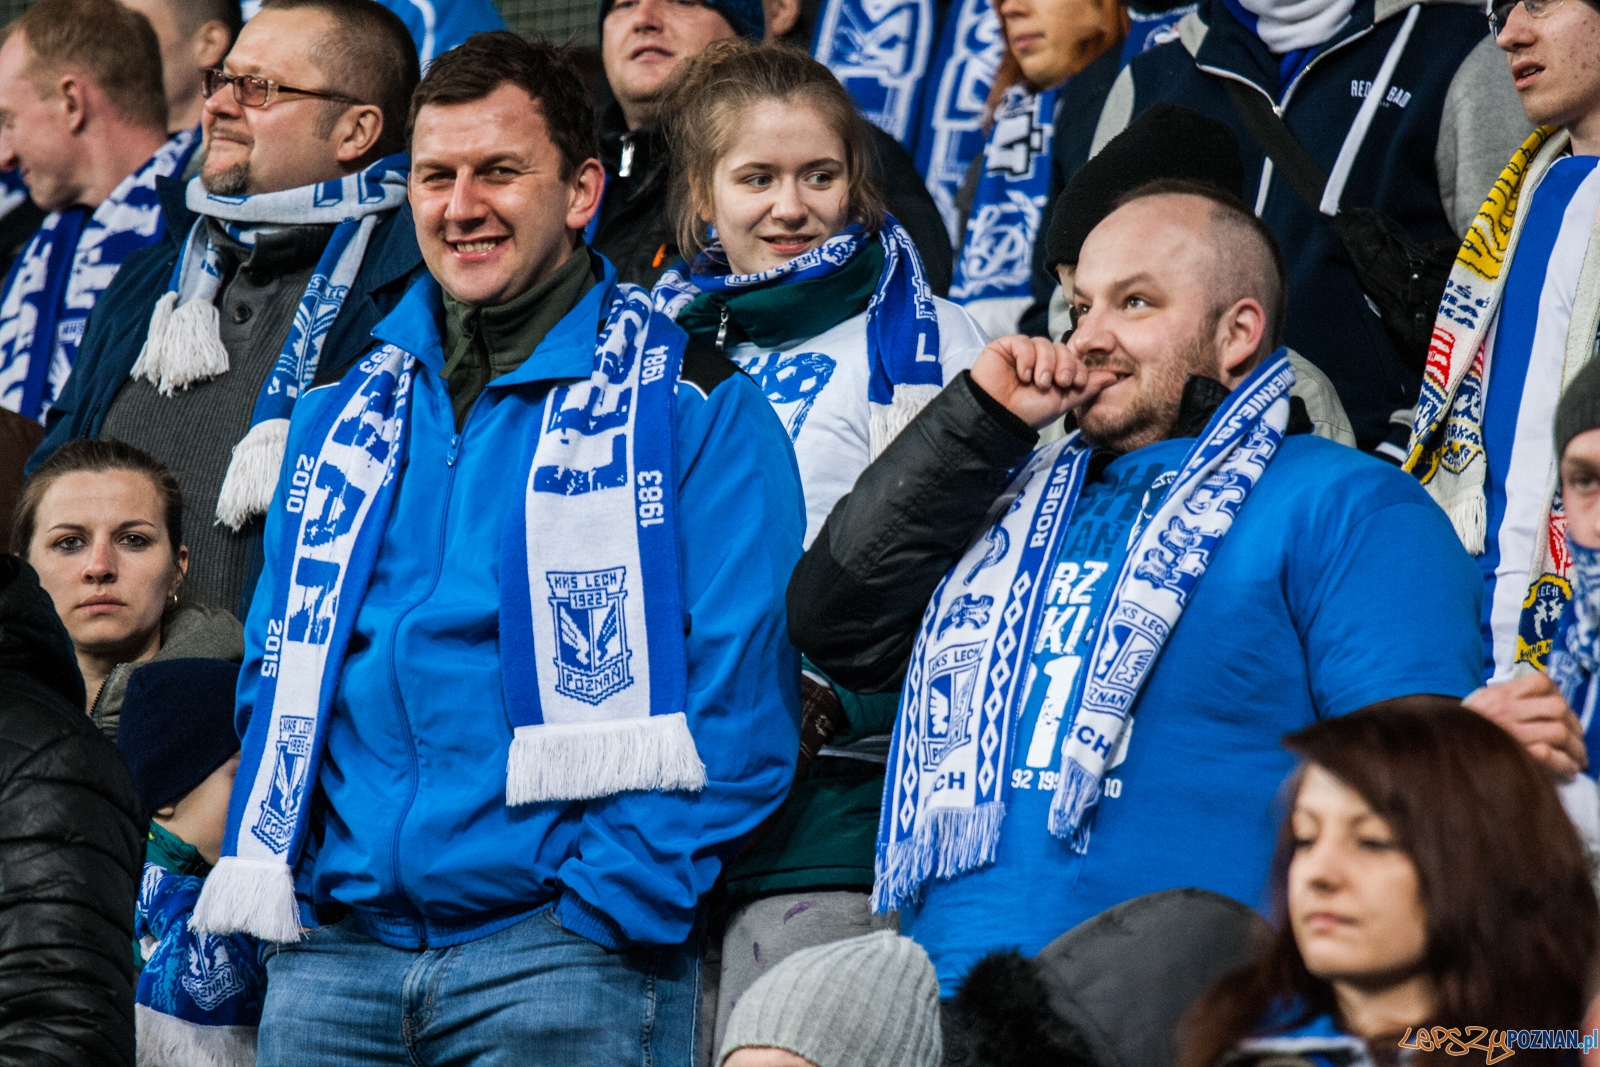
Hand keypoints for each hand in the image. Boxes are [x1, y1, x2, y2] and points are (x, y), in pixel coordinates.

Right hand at [969, 335, 1117, 430]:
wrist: (999, 417)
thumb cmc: (1028, 413)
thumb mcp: (1064, 402)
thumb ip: (1088, 387)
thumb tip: (1114, 376)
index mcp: (1055, 372)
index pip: (1074, 357)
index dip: (1078, 366)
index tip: (1076, 382)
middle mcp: (1040, 360)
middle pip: (1062, 348)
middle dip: (1065, 365)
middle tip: (1060, 382)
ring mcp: (1023, 353)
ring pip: (1044, 344)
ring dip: (1045, 364)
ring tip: (1038, 383)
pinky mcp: (1006, 347)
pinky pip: (1023, 342)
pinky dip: (1026, 358)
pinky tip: (1022, 375)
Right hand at [1464, 671, 1587, 777]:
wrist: (1432, 751)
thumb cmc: (1457, 733)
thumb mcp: (1475, 706)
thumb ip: (1502, 700)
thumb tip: (1539, 700)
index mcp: (1496, 695)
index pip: (1541, 682)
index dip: (1559, 695)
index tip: (1563, 713)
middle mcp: (1502, 710)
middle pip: (1557, 708)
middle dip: (1575, 726)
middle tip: (1576, 741)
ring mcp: (1508, 733)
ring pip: (1558, 732)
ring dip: (1576, 748)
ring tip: (1577, 759)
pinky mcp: (1512, 756)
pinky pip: (1550, 756)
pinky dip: (1565, 764)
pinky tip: (1567, 770)